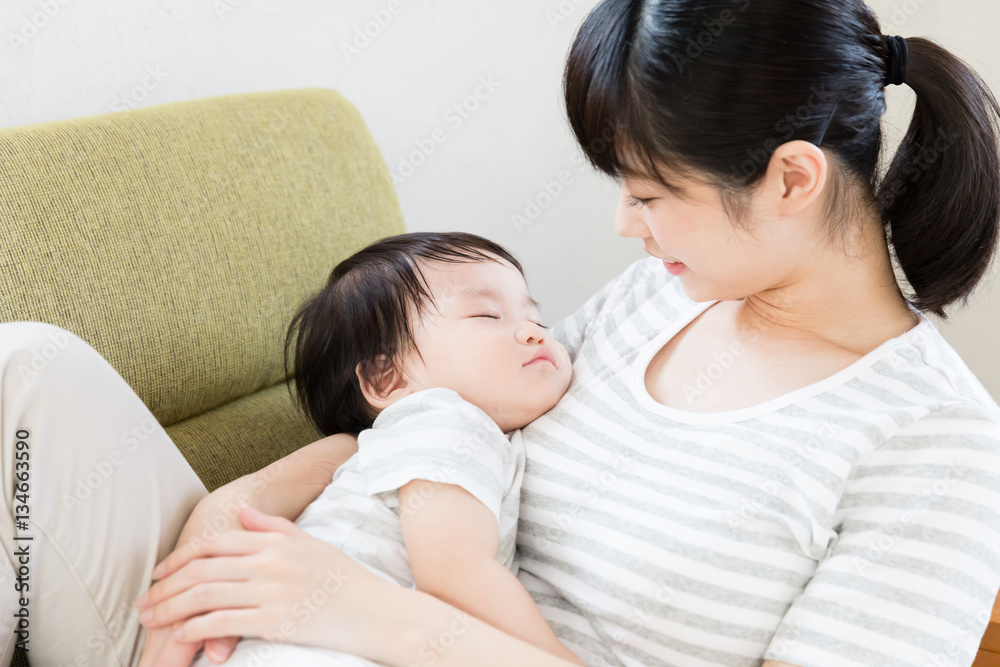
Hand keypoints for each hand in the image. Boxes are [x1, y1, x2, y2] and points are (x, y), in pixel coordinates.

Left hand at [136, 506, 405, 662]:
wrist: (378, 612)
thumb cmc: (346, 580)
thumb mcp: (312, 544)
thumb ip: (275, 527)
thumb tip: (244, 514)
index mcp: (277, 540)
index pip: (216, 542)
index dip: (181, 557)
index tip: (160, 572)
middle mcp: (271, 560)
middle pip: (203, 569)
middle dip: (167, 586)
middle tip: (143, 604)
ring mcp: (273, 590)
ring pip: (206, 595)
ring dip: (172, 609)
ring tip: (151, 622)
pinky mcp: (276, 620)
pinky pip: (223, 622)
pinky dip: (195, 630)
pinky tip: (179, 638)